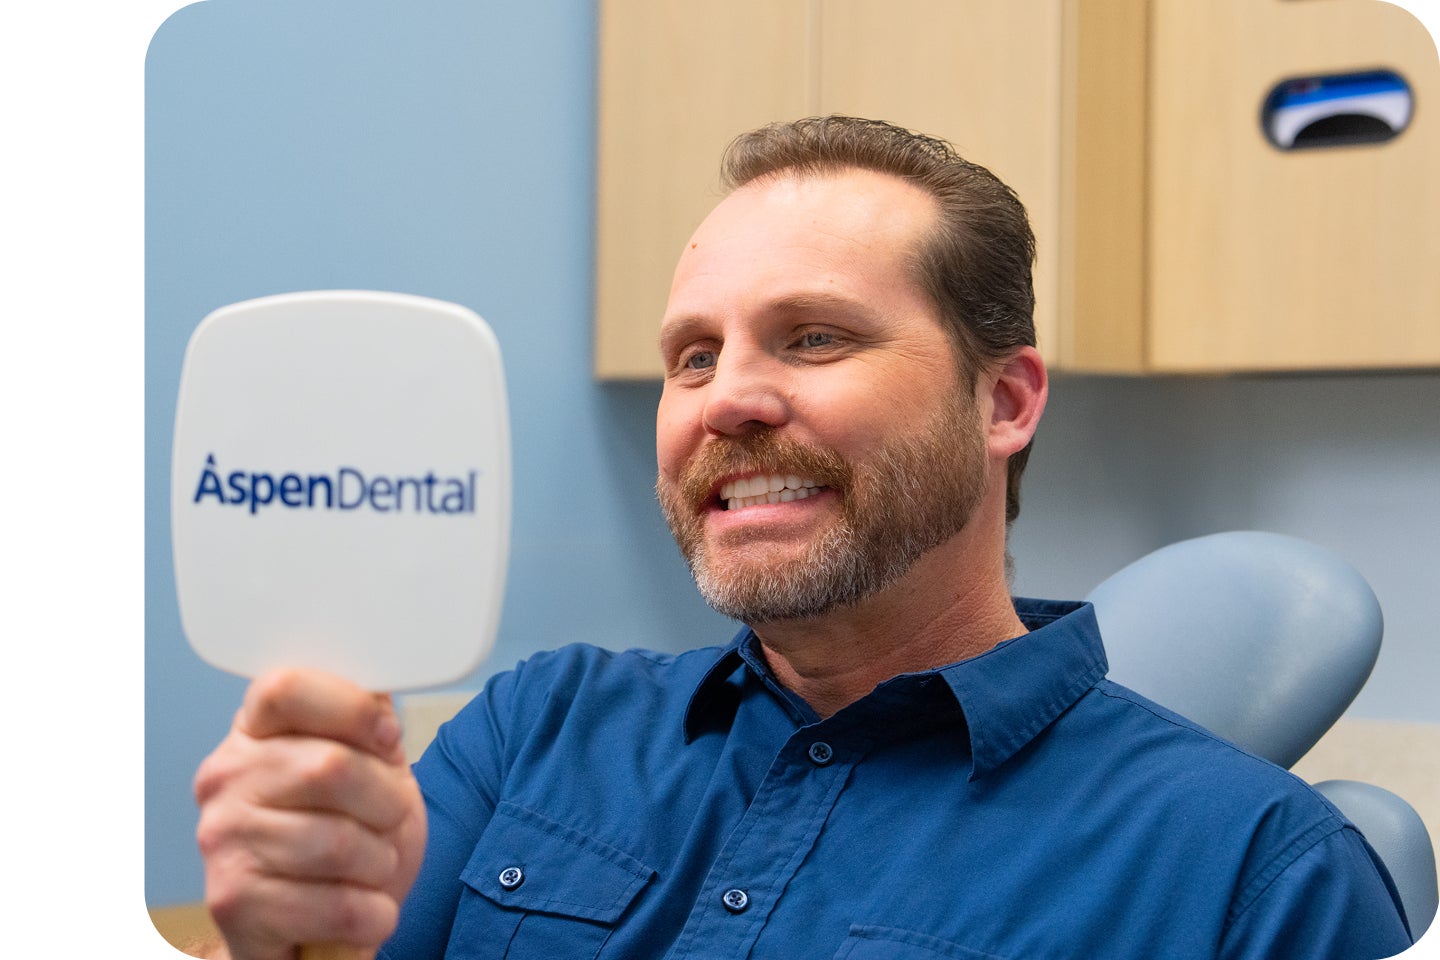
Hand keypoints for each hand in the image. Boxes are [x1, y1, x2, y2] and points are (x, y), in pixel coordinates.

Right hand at [193, 669, 426, 959]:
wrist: (323, 925)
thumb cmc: (350, 834)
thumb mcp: (373, 766)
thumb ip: (370, 721)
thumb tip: (380, 684)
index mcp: (254, 731)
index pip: (286, 688)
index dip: (352, 708)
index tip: (387, 738)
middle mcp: (225, 779)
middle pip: (330, 767)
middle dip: (386, 802)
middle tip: (388, 821)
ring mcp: (221, 840)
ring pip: (338, 842)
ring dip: (381, 863)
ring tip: (372, 868)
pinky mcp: (233, 903)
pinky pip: (337, 904)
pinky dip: (373, 912)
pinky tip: (366, 909)